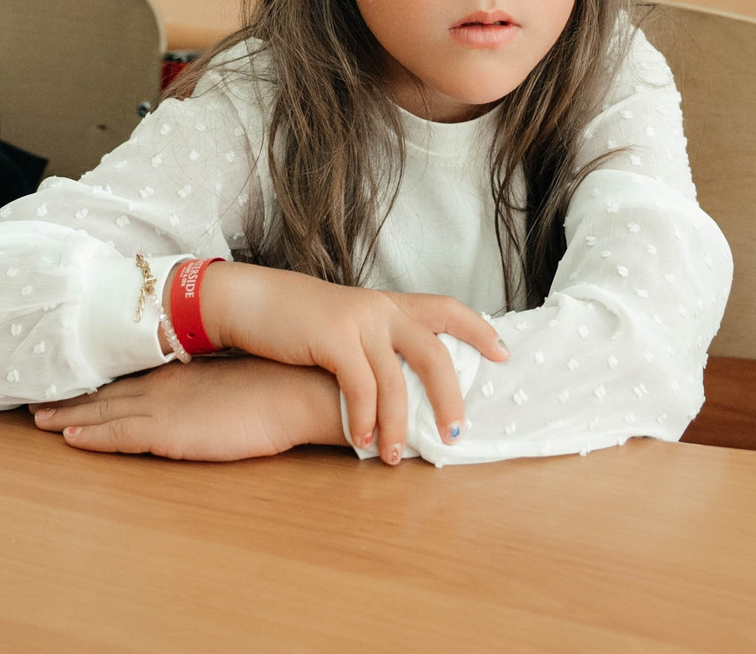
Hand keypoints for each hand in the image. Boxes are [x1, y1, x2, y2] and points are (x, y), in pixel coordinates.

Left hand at [31, 357, 344, 460]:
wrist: (296, 390)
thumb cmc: (278, 383)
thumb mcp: (236, 378)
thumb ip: (212, 384)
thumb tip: (209, 392)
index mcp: (180, 370)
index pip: (129, 377)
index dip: (99, 382)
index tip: (73, 382)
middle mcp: (163, 384)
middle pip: (107, 391)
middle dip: (72, 398)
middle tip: (37, 401)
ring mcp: (162, 407)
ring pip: (103, 412)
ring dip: (70, 416)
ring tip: (40, 419)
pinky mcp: (167, 432)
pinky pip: (118, 436)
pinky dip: (91, 436)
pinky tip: (70, 438)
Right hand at [195, 263, 505, 464]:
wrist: (251, 299)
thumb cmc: (300, 320)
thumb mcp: (348, 323)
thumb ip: (378, 344)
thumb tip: (408, 387)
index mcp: (390, 305)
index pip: (448, 309)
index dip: (479, 331)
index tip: (503, 355)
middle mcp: (381, 310)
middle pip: (434, 353)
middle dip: (449, 396)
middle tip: (455, 432)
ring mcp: (358, 323)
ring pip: (396, 381)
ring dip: (398, 424)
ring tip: (392, 456)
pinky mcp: (333, 338)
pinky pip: (360, 387)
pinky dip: (363, 418)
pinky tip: (359, 440)